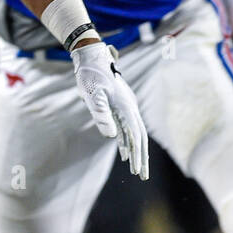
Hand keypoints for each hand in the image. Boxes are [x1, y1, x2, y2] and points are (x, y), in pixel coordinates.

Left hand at [70, 41, 148, 179]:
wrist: (90, 56)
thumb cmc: (89, 74)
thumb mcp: (92, 94)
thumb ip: (101, 114)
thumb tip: (112, 136)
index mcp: (125, 107)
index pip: (135, 136)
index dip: (137, 155)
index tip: (137, 172)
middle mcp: (129, 108)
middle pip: (140, 137)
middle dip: (142, 157)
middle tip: (142, 176)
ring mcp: (125, 107)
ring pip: (134, 133)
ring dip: (135, 151)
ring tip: (136, 169)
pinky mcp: (118, 106)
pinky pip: (126, 128)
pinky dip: (126, 142)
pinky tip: (124, 153)